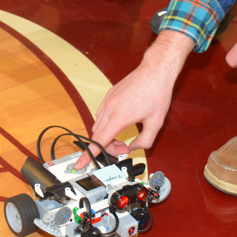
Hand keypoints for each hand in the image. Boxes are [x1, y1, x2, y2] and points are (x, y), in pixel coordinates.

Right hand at [76, 32, 192, 168]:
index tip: (79, 164)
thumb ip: (144, 141)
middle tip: (124, 148)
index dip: (88, 155)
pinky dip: (106, 124)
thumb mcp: (156, 123)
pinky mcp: (109, 95)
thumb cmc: (157, 93)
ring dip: (106, 136)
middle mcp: (109, 108)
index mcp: (119, 117)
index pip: (98, 141)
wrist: (155, 71)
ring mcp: (107, 100)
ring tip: (123, 136)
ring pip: (98, 125)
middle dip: (107, 147)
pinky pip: (101, 115)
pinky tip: (121, 123)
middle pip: (97, 136)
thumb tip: (133, 147)